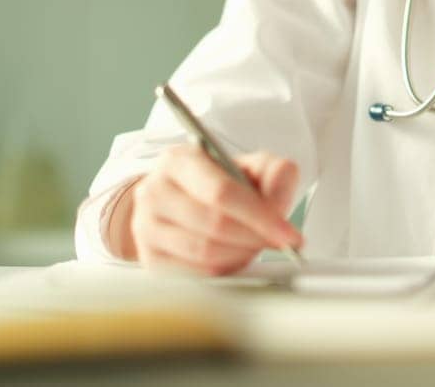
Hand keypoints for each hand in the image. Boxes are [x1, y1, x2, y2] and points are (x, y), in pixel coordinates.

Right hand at [110, 145, 302, 275]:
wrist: (182, 199)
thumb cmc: (220, 183)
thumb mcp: (252, 166)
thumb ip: (275, 174)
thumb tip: (278, 205)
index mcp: (179, 160)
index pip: (221, 192)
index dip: (260, 216)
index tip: (289, 234)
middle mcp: (154, 191)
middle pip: (213, 225)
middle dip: (255, 238)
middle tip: (280, 243)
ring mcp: (145, 227)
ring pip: (204, 252)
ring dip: (241, 254)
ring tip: (257, 246)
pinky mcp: (149, 258)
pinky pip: (194, 273)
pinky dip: (224, 269)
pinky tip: (236, 257)